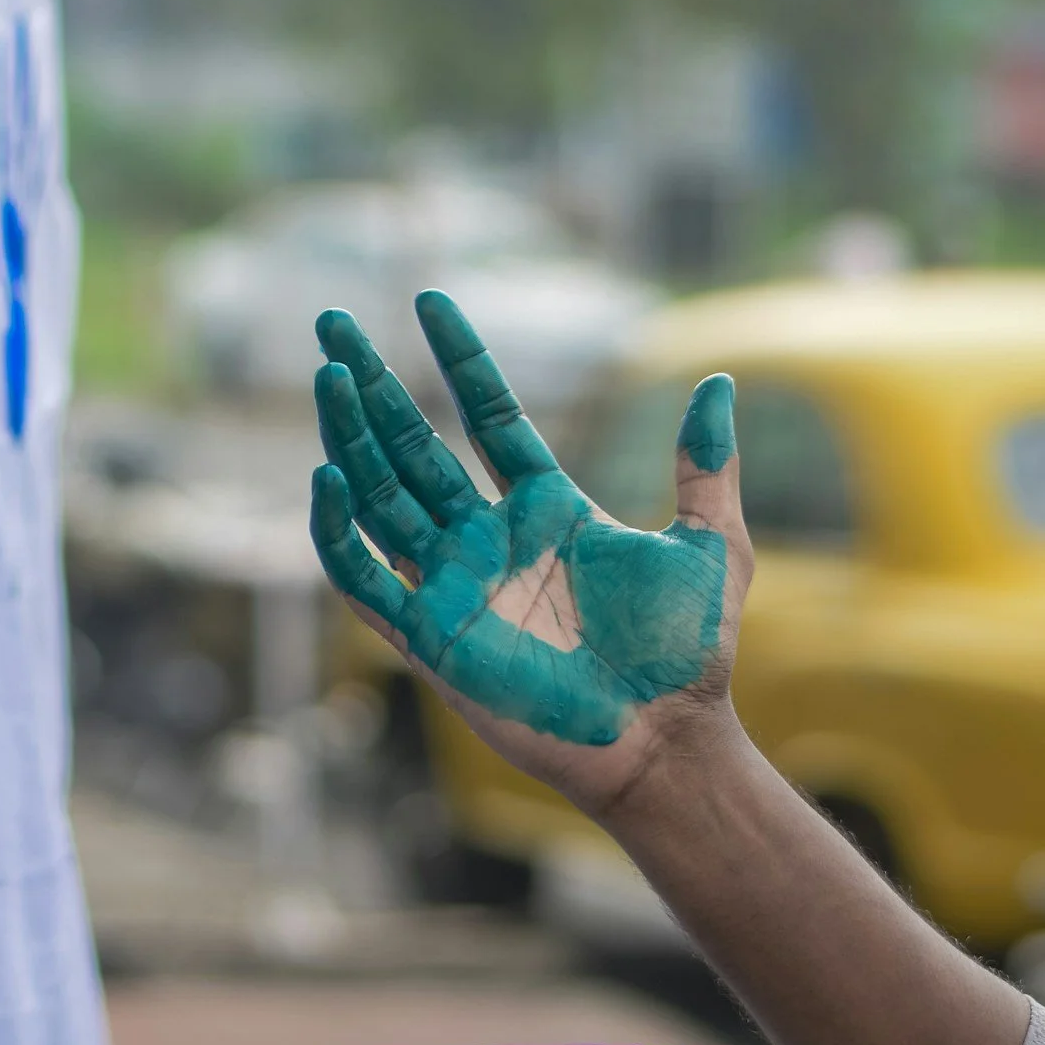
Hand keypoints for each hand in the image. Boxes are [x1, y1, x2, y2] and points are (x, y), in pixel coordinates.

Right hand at [307, 291, 751, 822]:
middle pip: (414, 444)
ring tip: (327, 375)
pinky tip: (325, 476)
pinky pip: (367, 577)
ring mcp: (455, 584)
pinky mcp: (432, 636)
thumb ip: (705, 465)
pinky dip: (338, 531)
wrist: (666, 743)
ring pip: (381, 496)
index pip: (488, 414)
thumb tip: (719, 380)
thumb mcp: (709, 546)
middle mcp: (490, 538)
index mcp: (548, 508)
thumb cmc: (688, 658)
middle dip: (371, 383)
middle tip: (332, 324)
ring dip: (349, 436)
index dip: (460, 358)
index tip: (430, 301)